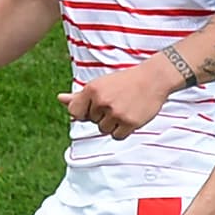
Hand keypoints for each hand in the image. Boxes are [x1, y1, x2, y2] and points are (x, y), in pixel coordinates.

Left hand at [58, 56, 175, 138]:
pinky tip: (130, 117)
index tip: (98, 105)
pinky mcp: (129, 122)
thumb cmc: (125, 81)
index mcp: (92, 89)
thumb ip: (79, 95)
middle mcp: (102, 101)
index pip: (75, 113)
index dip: (85, 112)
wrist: (154, 78)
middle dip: (103, 115)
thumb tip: (60, 99)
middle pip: (92, 122)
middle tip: (117, 101)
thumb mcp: (101, 84)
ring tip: (125, 108)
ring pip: (104, 130)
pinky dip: (123, 130)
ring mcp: (116, 112)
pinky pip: (117, 136)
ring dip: (113, 124)